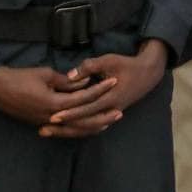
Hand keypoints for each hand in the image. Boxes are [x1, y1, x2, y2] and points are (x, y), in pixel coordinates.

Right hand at [0, 65, 118, 128]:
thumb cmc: (20, 78)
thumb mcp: (45, 74)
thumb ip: (66, 81)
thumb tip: (83, 82)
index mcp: (55, 104)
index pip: (83, 98)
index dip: (100, 89)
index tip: (114, 81)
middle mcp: (52, 117)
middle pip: (83, 120)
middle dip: (102, 116)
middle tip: (119, 111)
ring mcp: (46, 122)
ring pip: (74, 129)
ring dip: (92, 126)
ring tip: (108, 122)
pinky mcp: (41, 123)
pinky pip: (64, 129)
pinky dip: (78, 128)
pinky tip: (86, 126)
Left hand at [44, 40, 168, 136]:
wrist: (147, 73)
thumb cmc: (127, 65)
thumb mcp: (109, 60)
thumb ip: (90, 67)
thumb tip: (71, 75)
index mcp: (110, 98)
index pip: (86, 109)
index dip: (69, 113)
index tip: (53, 116)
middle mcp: (110, 110)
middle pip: (84, 123)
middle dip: (64, 127)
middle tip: (43, 129)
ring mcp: (110, 113)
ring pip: (87, 127)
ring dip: (68, 130)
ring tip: (49, 131)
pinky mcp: (109, 113)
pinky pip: (92, 124)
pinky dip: (78, 127)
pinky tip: (65, 129)